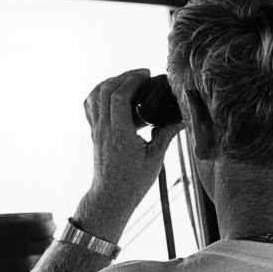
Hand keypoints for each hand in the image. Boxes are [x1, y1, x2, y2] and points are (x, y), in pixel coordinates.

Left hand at [79, 69, 185, 239]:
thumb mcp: (155, 158)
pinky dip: (100, 94)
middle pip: (105, 89)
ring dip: (110, 82)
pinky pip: (90, 106)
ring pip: (94, 95)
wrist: (111, 197)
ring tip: (128, 80)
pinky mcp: (95, 133)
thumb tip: (182, 120)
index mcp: (119, 133)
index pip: (119, 96)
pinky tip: (113, 95)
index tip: (147, 74)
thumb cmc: (133, 182)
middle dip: (123, 76)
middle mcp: (104, 128)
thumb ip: (166, 135)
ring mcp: (96, 130)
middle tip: (141, 74)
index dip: (132, 80)